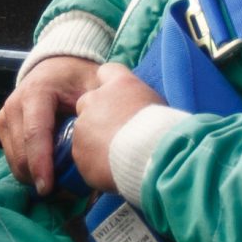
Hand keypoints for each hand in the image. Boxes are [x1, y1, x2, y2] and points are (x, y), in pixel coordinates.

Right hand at [0, 55, 100, 195]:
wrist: (57, 67)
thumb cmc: (78, 78)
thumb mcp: (93, 87)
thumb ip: (97, 111)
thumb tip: (100, 145)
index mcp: (36, 92)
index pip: (35, 134)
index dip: (41, 164)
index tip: (50, 188)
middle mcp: (14, 105)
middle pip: (21, 153)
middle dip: (40, 177)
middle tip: (68, 193)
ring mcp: (5, 117)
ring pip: (14, 161)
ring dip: (35, 177)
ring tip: (62, 185)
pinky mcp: (3, 128)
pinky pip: (13, 159)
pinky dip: (31, 170)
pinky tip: (51, 173)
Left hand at [68, 62, 164, 196]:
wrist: (153, 158)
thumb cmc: (163, 131)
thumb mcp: (157, 107)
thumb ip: (137, 104)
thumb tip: (135, 112)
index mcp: (120, 84)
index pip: (107, 71)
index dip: (108, 85)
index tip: (115, 98)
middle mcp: (96, 98)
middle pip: (87, 101)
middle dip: (96, 116)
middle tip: (114, 133)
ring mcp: (83, 124)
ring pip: (83, 131)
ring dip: (94, 141)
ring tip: (117, 156)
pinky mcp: (78, 149)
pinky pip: (83, 155)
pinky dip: (93, 162)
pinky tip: (111, 169)